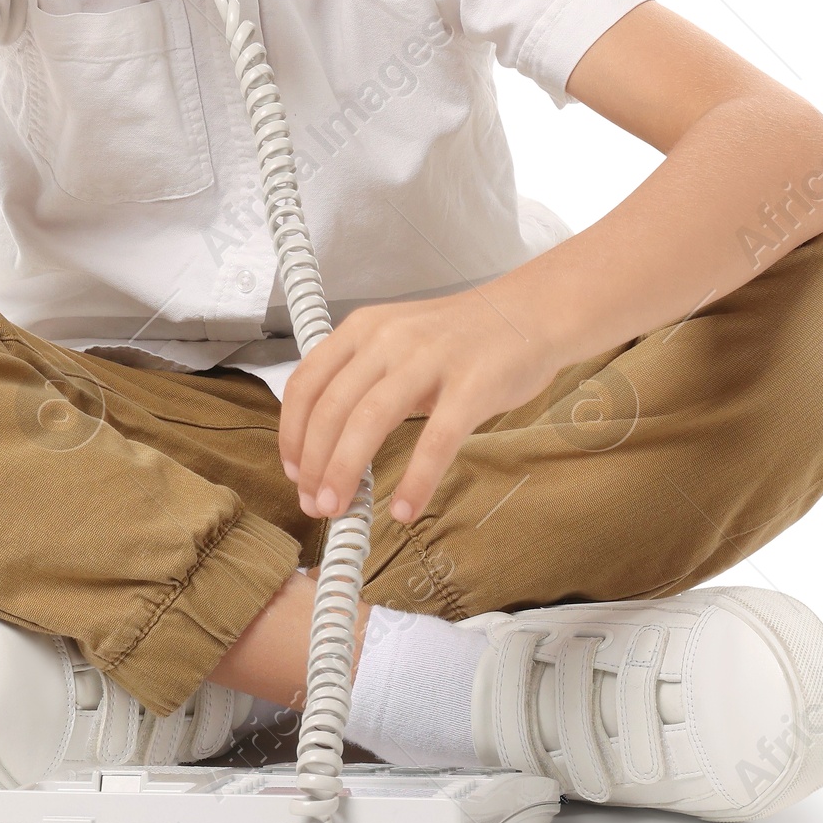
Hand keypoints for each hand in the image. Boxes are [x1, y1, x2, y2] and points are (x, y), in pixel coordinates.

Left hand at [277, 286, 563, 525]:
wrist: (530, 313)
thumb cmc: (463, 337)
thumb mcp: (398, 340)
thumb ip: (362, 379)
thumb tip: (326, 445)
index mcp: (364, 328)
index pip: (308, 382)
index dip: (292, 433)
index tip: (294, 471)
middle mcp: (390, 339)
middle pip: (332, 408)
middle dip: (316, 464)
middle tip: (315, 502)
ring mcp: (431, 359)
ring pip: (369, 422)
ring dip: (346, 472)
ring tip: (341, 509)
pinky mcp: (473, 385)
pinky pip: (435, 440)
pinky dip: (415, 481)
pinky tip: (404, 509)